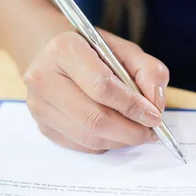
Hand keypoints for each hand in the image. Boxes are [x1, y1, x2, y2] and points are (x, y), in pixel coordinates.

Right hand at [23, 29, 168, 152]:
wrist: (59, 59)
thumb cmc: (96, 54)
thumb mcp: (128, 52)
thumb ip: (149, 72)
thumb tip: (155, 105)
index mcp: (65, 50)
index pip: (103, 87)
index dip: (133, 106)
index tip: (154, 116)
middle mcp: (43, 77)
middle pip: (95, 118)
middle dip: (130, 131)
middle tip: (151, 132)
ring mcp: (39, 105)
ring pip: (89, 137)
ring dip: (121, 140)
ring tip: (138, 132)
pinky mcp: (43, 127)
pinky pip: (82, 146)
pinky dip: (107, 144)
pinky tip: (118, 133)